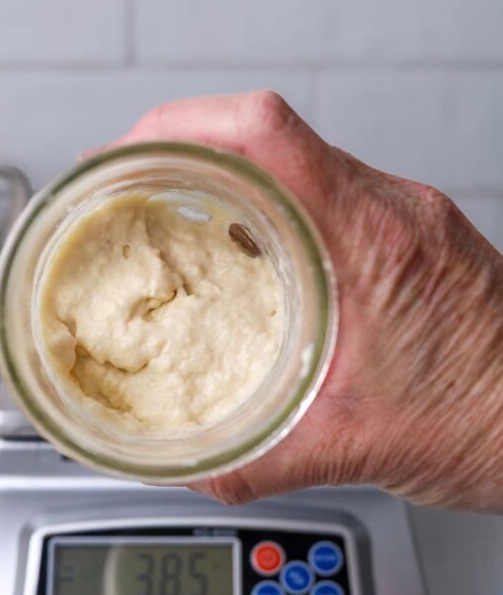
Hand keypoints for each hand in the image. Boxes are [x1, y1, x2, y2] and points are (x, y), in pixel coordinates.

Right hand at [113, 92, 502, 511]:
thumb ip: (262, 462)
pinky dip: (271, 206)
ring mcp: (407, 219)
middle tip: (131, 184)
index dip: (181, 125)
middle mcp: (393, 210)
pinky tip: (249, 252)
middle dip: (186, 147)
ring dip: (230, 175)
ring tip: (174, 212)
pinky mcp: (413, 238)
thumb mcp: (362, 444)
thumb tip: (195, 470)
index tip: (127, 151)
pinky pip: (325, 192)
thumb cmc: (496, 422)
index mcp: (375, 236)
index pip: (266, 131)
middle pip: (269, 132)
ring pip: (298, 159)